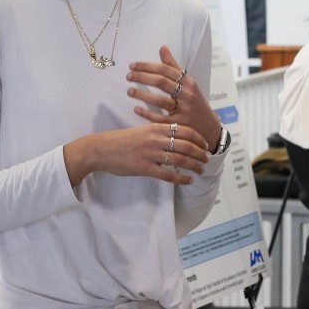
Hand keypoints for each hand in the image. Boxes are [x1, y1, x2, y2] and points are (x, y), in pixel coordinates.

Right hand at [64, 121, 209, 187]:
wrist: (101, 149)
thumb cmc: (121, 140)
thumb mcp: (142, 130)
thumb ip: (158, 133)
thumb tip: (175, 138)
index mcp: (156, 127)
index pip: (184, 130)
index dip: (198, 138)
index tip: (205, 145)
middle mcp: (156, 139)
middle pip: (186, 145)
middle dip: (200, 153)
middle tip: (207, 159)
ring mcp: (151, 154)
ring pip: (180, 160)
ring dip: (194, 165)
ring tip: (201, 170)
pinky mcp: (145, 168)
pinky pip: (167, 175)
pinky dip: (180, 178)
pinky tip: (188, 180)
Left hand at [127, 46, 219, 154]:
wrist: (209, 127)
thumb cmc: (195, 102)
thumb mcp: (189, 83)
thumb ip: (174, 67)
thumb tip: (162, 48)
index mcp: (189, 82)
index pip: (165, 69)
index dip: (147, 66)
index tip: (133, 65)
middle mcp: (187, 95)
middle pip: (161, 82)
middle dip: (142, 77)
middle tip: (128, 76)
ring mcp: (183, 110)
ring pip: (159, 101)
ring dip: (142, 95)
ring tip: (129, 91)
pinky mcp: (179, 125)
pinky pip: (160, 119)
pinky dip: (147, 114)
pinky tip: (136, 109)